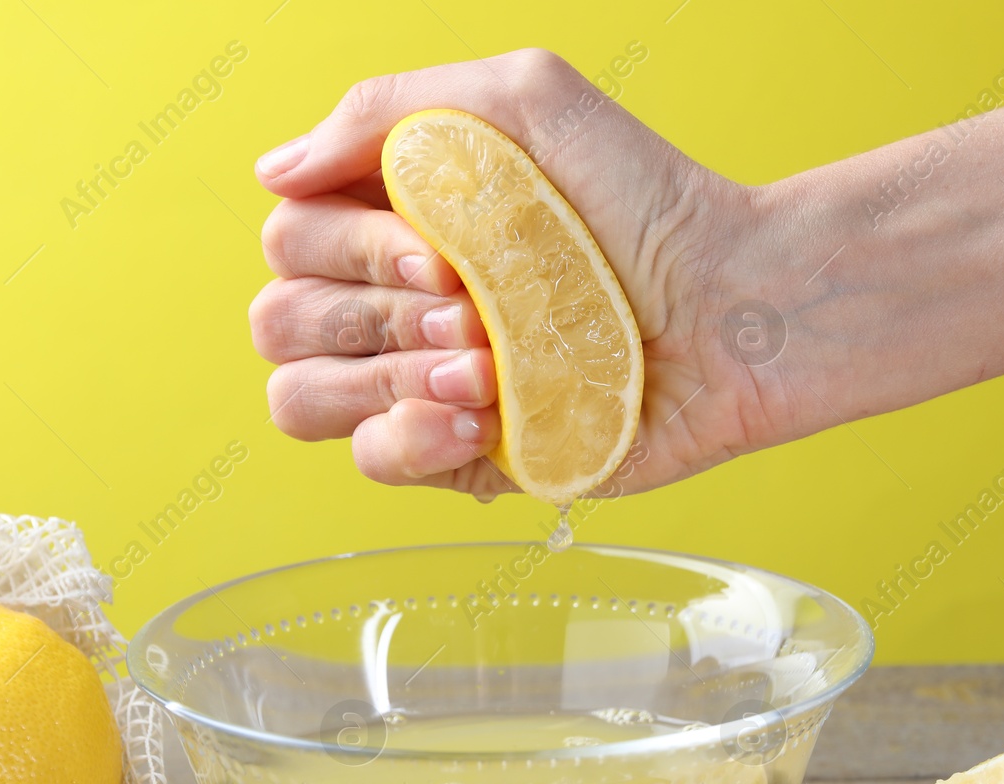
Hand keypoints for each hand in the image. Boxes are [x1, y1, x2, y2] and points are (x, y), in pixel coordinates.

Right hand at [249, 48, 801, 498]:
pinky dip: (408, 437)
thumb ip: (382, 113)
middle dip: (369, 314)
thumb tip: (271, 171)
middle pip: (280, 321)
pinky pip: (371, 461)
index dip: (342, 249)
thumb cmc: (641, 199)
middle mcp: (395, 305)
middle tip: (468, 307)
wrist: (731, 308)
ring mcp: (423, 385)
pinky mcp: (462, 455)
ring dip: (383, 376)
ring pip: (301, 398)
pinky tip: (478, 416)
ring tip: (481, 367)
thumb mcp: (519, 101)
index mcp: (394, 222)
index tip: (439, 248)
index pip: (289, 240)